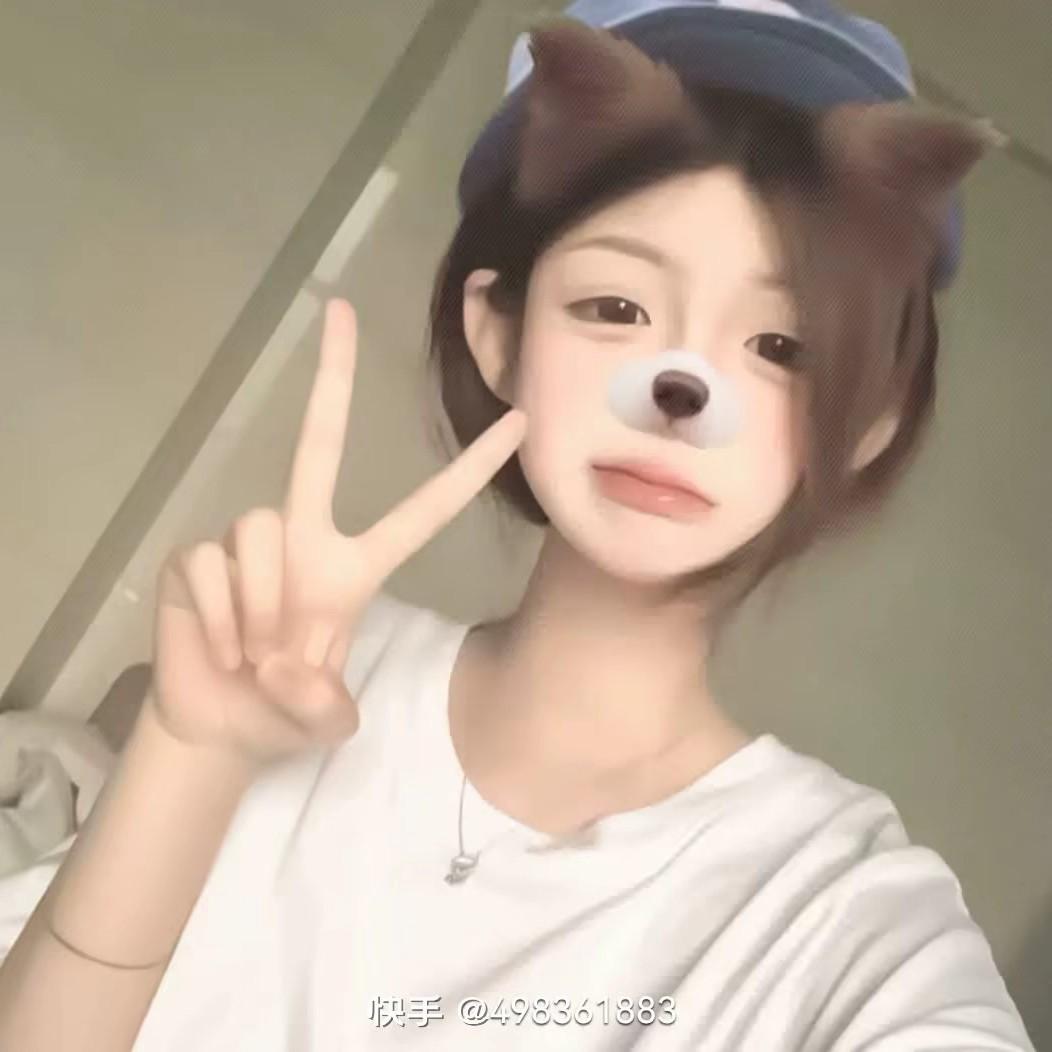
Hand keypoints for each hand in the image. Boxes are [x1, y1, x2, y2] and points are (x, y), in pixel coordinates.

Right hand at [150, 299, 525, 766]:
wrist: (215, 725)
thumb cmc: (283, 713)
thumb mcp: (325, 723)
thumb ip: (325, 707)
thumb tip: (291, 670)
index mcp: (354, 568)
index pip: (423, 512)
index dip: (468, 470)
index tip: (518, 420)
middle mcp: (304, 537)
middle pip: (319, 445)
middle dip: (332, 378)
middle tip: (339, 309)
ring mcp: (248, 540)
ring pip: (262, 533)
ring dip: (261, 609)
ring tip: (254, 654)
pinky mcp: (197, 555)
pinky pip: (214, 568)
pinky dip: (219, 620)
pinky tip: (220, 648)